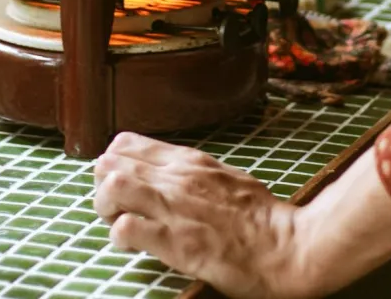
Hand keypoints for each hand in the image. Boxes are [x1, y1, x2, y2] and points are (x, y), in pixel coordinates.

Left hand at [93, 133, 305, 298]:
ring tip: (121, 225)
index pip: (125, 143)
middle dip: (102, 188)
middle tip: (117, 210)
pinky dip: (120, 238)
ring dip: (106, 209)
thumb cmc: (263, 219)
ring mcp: (176, 208)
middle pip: (109, 162)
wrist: (289, 247)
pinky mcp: (177, 242)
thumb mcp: (226, 177)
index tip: (124, 187)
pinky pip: (127, 229)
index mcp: (189, 161)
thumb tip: (169, 175)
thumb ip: (193, 173)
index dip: (113, 165)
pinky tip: (134, 246)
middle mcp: (177, 178)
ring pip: (111, 187)